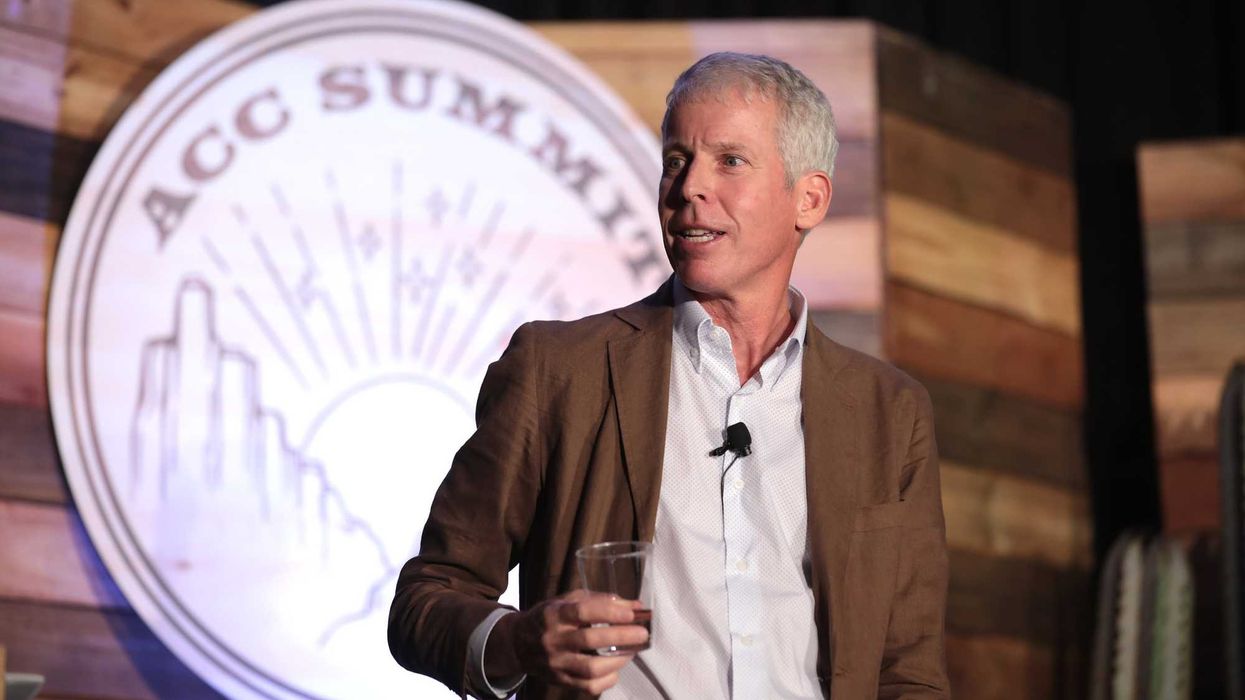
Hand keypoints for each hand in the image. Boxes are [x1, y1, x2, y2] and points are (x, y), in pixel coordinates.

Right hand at [485, 590, 647, 693]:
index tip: (631, 613)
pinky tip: (615, 669)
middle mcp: (553, 639)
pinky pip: (587, 686)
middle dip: (621, 637)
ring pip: (590, 668)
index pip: (583, 612)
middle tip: (642, 634)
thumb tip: (635, 605)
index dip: (609, 612)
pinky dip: (607, 680)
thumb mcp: (569, 600)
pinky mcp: (560, 680)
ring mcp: (556, 662)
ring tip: (631, 652)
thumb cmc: (550, 617)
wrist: (518, 643)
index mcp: (555, 614)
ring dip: (617, 661)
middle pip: (589, 640)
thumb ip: (601, 600)